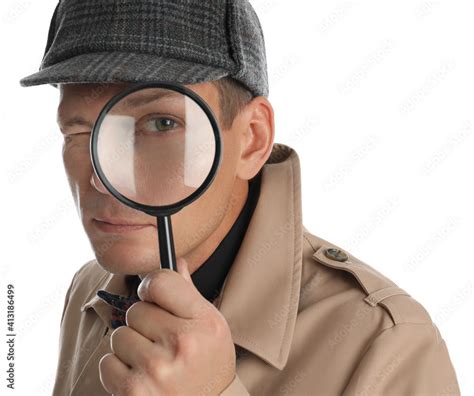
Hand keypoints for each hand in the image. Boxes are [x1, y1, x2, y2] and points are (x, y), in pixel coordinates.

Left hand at [98, 257, 235, 395]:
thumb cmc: (208, 366)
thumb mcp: (211, 328)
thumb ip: (188, 294)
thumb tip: (174, 262)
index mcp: (204, 322)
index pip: (160, 281)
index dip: (151, 286)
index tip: (152, 295)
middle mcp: (181, 343)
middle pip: (136, 309)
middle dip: (144, 323)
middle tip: (160, 340)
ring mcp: (156, 368)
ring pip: (119, 335)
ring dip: (130, 346)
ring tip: (152, 362)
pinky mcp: (133, 391)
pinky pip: (107, 362)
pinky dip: (119, 369)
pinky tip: (141, 377)